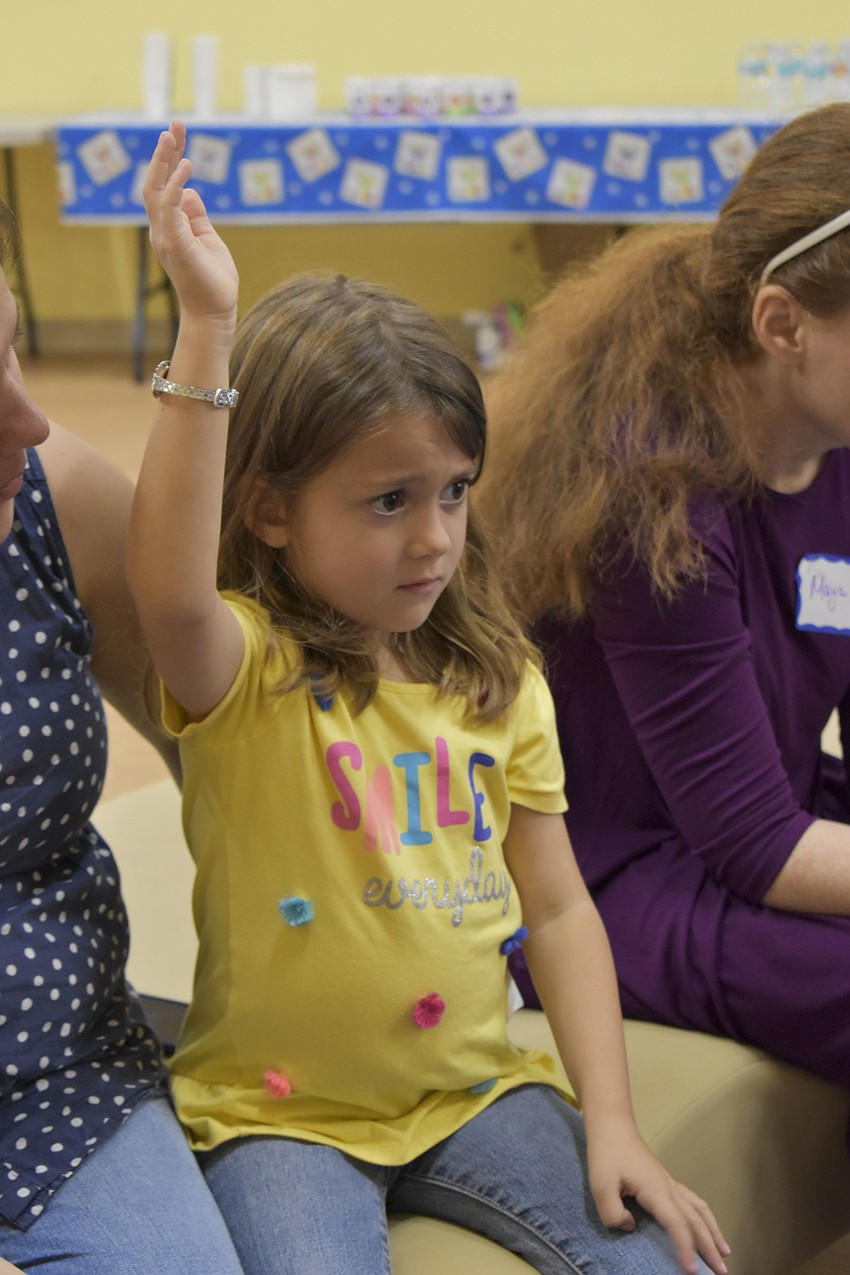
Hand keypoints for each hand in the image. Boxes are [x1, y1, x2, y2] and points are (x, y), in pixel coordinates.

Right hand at [142, 120, 237, 326]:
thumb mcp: (207, 238)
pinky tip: (185, 169)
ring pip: (156, 192)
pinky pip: (170, 210)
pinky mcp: (176, 245)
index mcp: (169, 226)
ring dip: (163, 162)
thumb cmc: (212, 279)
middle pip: (155, 182)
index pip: (164, 185)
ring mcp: (166, 237)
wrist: (214, 311)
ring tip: (172, 137)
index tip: (177, 132)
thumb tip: (190, 190)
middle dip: (163, 152)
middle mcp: (162, 229)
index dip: (169, 158)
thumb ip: (196, 215)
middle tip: (173, 125)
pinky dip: (175, 187)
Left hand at [586, 1116, 729, 1274]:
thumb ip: (612, 1212)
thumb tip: (630, 1226)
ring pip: (700, 1210)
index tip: (692, 1271)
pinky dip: (705, 1217)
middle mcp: (669, 1188)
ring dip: (714, 1231)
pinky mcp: (666, 1182)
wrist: (612, 1126)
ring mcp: (670, 1184)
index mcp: (656, 1191)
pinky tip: (707, 1226)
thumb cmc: (606, 1153)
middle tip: (723, 1271)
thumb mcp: (600, 1185)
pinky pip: (693, 1202)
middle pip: (696, 1221)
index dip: (686, 1248)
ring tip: (725, 1252)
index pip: (678, 1224)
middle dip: (710, 1247)